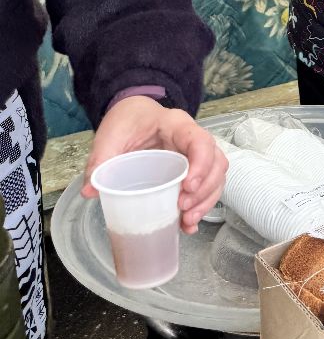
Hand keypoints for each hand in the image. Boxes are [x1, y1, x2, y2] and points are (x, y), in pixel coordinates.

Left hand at [82, 96, 226, 233]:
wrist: (135, 114)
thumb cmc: (128, 120)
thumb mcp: (111, 134)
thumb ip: (101, 159)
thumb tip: (90, 190)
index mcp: (178, 125)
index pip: (202, 142)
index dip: (201, 165)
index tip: (187, 187)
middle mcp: (194, 140)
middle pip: (217, 164)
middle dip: (205, 190)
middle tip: (182, 208)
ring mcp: (197, 156)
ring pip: (217, 178)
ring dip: (206, 202)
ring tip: (187, 221)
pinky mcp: (193, 170)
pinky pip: (207, 187)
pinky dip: (201, 207)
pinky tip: (188, 225)